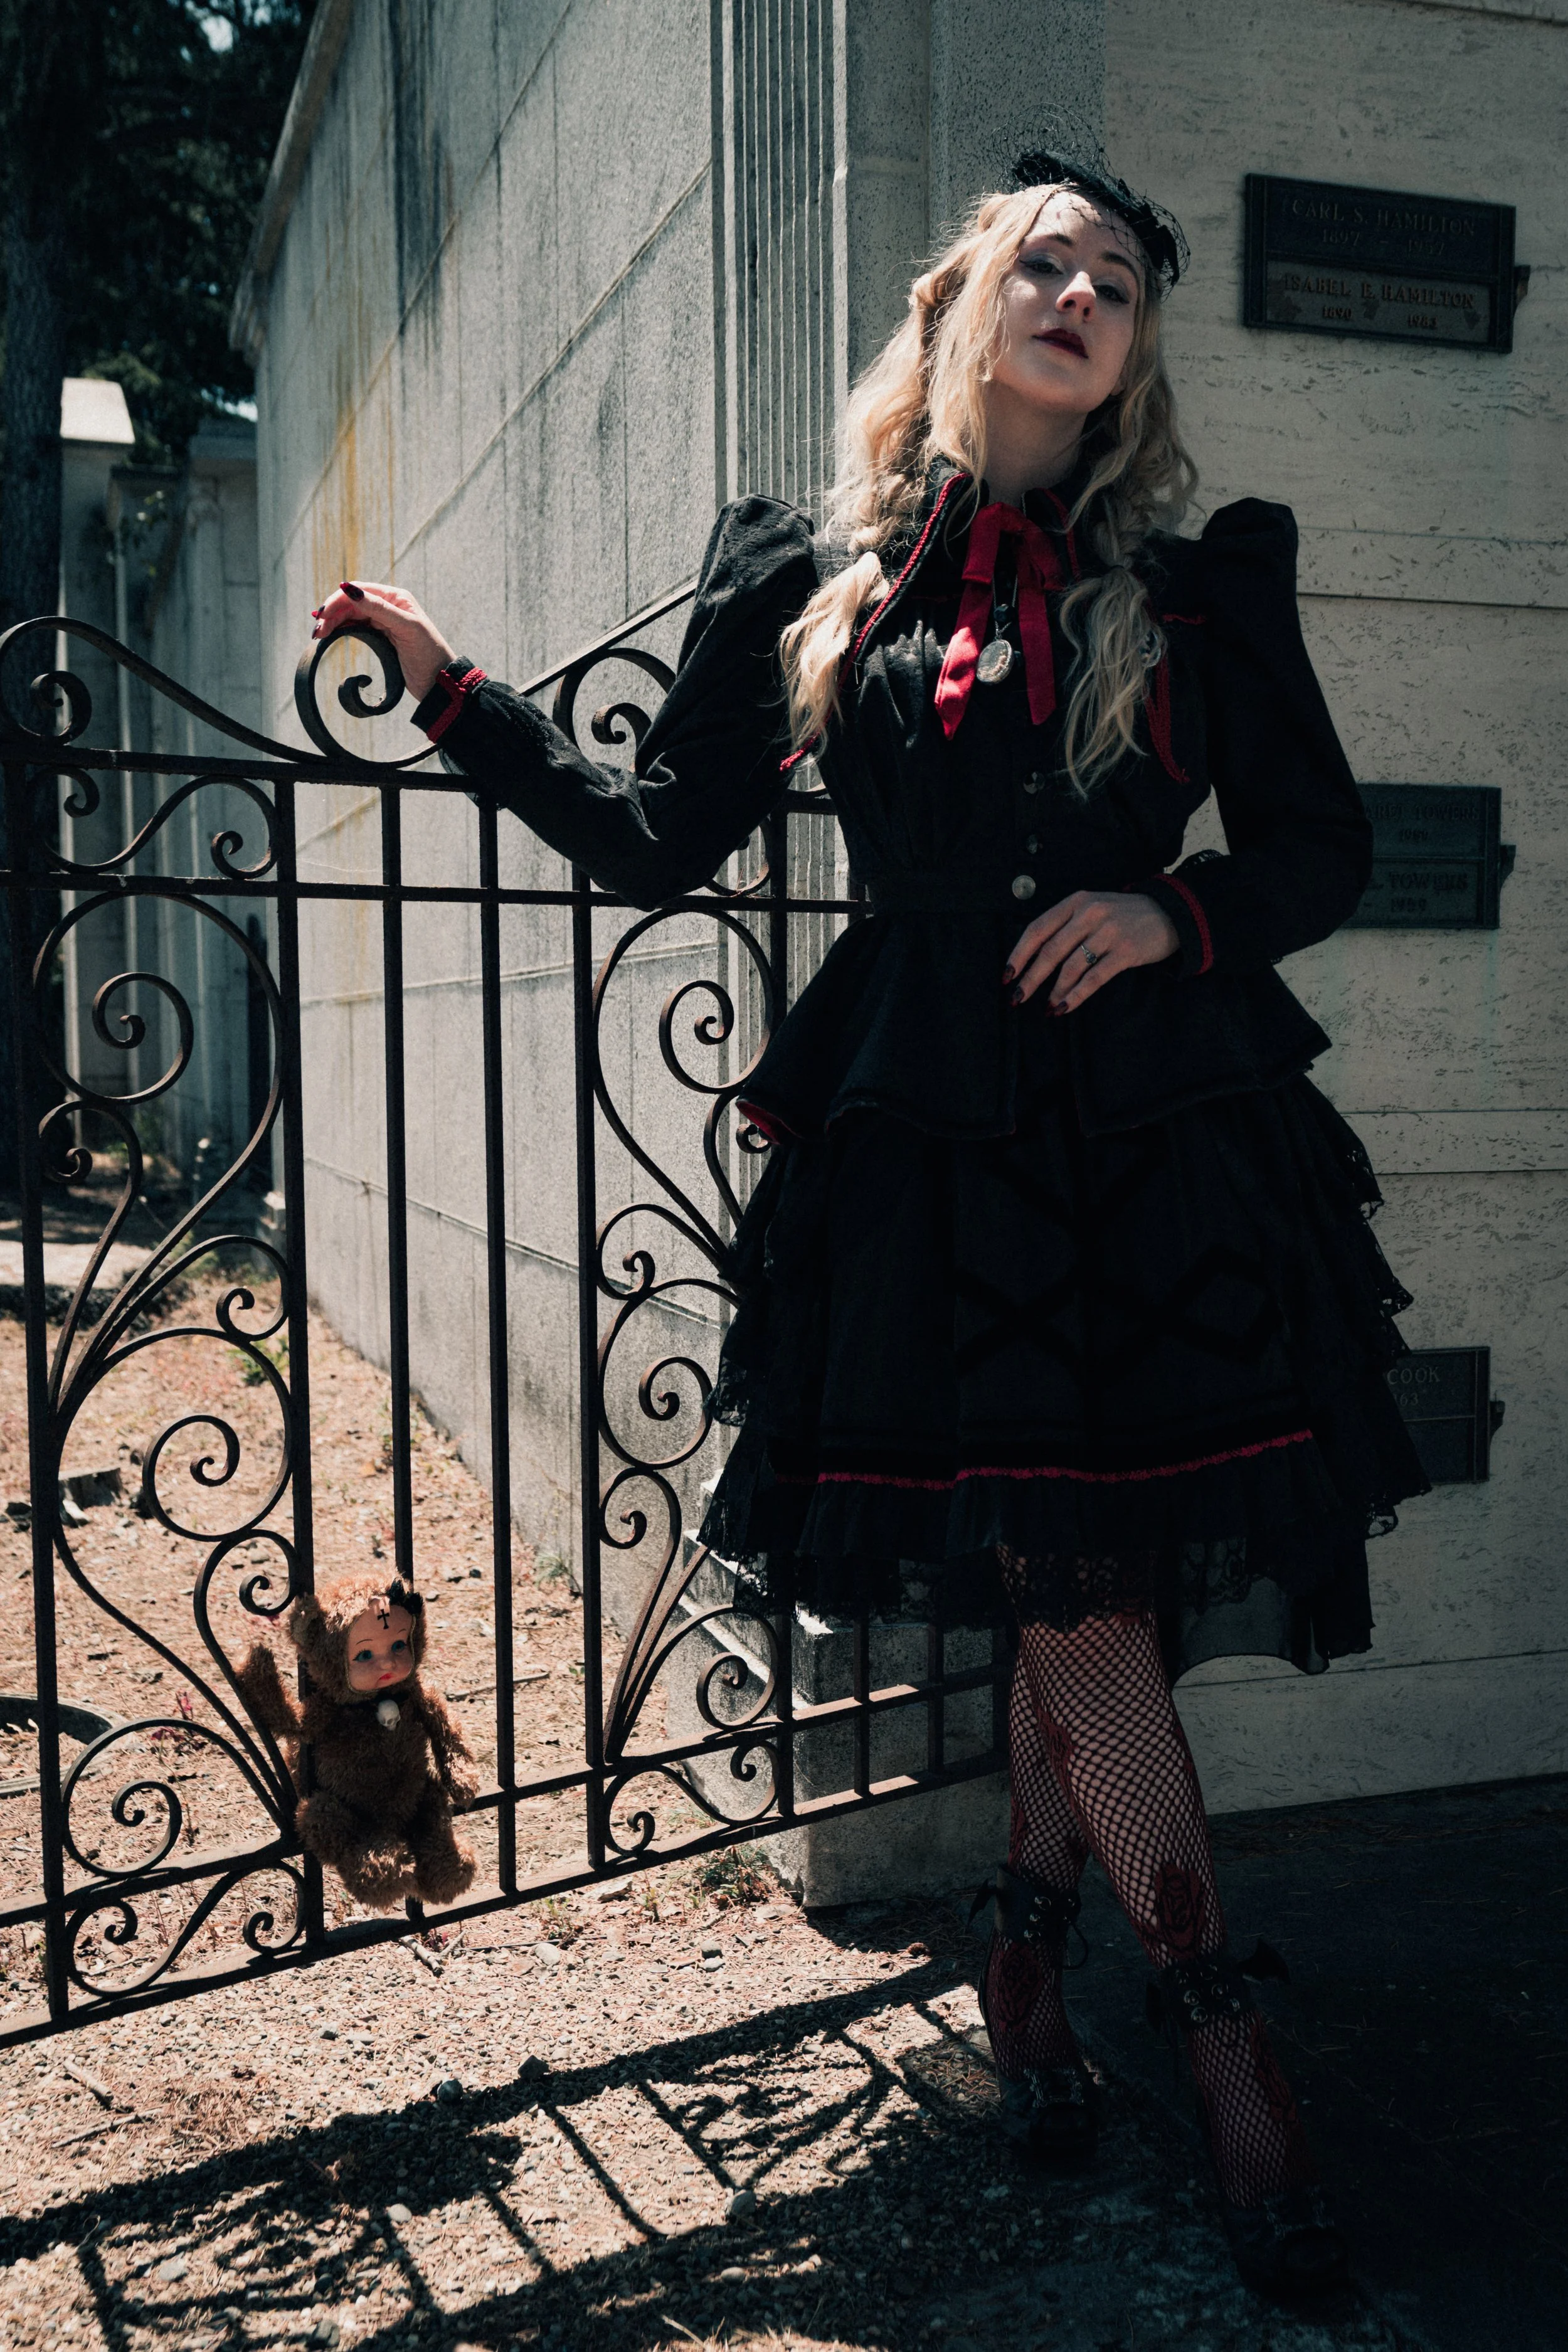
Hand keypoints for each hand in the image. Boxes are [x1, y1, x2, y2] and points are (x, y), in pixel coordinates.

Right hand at [309, 580, 455, 703]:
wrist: (441, 683)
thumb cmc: (430, 654)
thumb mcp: (407, 628)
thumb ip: (380, 609)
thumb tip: (350, 590)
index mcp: (396, 597)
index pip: (359, 590)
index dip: (338, 600)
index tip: (322, 615)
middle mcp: (389, 605)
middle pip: (352, 602)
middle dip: (332, 613)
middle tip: (317, 631)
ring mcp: (383, 621)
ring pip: (351, 615)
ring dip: (334, 622)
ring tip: (319, 635)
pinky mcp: (380, 637)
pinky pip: (356, 628)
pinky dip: (342, 630)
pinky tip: (331, 635)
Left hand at [1004, 888, 1179, 1013]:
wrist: (1170, 913)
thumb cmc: (1123, 916)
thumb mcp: (1093, 908)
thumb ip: (1066, 926)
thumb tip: (1034, 959)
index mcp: (1076, 902)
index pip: (1038, 929)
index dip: (1019, 954)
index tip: (1007, 975)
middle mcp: (1090, 914)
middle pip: (1051, 950)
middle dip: (1031, 978)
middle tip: (1017, 998)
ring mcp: (1108, 932)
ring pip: (1071, 967)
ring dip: (1055, 990)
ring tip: (1047, 1006)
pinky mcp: (1125, 952)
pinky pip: (1094, 978)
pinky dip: (1076, 995)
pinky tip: (1065, 1007)